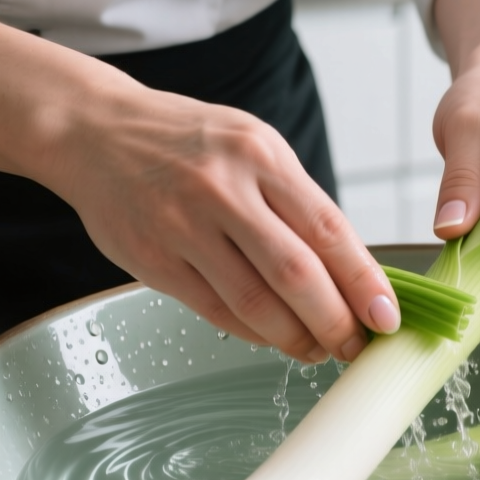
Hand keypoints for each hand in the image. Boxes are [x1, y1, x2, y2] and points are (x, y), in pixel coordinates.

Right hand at [49, 88, 399, 362]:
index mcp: (260, 156)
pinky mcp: (152, 260)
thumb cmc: (187, 142)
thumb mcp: (251, 145)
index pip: (328, 229)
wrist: (92, 131)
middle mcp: (223, 190)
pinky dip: (253, 332)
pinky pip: (215, 311)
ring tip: (318, 349)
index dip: (364, 282)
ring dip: (296, 338)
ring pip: (255, 303)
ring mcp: (183, 227)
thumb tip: (350, 270)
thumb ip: (295, 201)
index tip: (387, 316)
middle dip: (336, 322)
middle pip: (296, 274)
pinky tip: (274, 337)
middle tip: (357, 345)